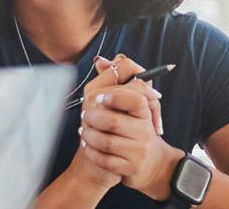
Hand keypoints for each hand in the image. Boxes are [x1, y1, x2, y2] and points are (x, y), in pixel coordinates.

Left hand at [79, 54, 179, 199]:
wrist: (144, 165)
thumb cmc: (131, 129)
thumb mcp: (127, 105)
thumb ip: (114, 81)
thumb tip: (100, 60)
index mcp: (144, 111)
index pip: (134, 98)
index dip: (114, 97)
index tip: (99, 99)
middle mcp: (145, 131)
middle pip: (113, 121)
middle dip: (93, 119)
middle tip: (85, 117)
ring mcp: (139, 151)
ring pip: (106, 142)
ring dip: (89, 136)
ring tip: (84, 131)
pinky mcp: (131, 168)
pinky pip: (105, 160)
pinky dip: (92, 153)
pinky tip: (88, 147)